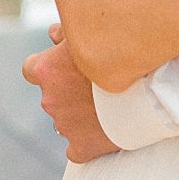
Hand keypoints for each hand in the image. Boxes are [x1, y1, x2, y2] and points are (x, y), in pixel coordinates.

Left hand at [24, 24, 118, 164]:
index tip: (64, 67)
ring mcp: (63, 126)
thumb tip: (52, 33)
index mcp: (46, 71)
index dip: (48, 67)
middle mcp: (49, 99)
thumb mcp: (91, 33)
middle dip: (68, 91)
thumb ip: (66, 31)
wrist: (147, 88)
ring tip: (107, 105)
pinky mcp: (80, 147)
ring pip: (65, 120)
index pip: (31, 69)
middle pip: (52, 95)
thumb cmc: (119, 53)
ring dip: (79, 114)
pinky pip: (76, 148)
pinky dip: (86, 142)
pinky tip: (103, 131)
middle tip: (95, 85)